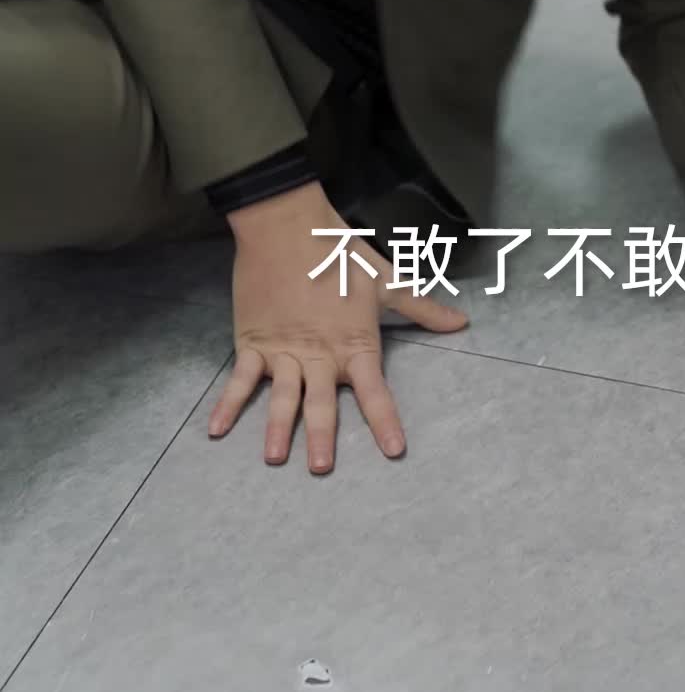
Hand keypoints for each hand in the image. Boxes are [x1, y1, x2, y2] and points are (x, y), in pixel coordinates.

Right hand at [208, 180, 467, 470]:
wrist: (286, 223)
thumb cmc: (338, 250)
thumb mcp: (385, 280)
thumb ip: (421, 308)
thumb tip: (460, 322)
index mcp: (355, 342)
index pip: (375, 390)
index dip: (385, 421)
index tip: (394, 450)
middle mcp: (320, 354)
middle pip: (323, 402)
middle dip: (323, 436)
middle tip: (322, 469)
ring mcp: (283, 350)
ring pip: (282, 396)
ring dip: (278, 427)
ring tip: (274, 458)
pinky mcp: (253, 341)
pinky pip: (240, 379)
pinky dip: (227, 403)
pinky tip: (217, 430)